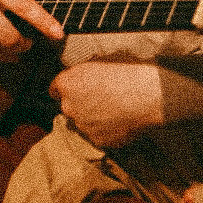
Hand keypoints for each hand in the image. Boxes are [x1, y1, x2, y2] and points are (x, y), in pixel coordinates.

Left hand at [49, 61, 164, 147]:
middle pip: (69, 107)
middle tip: (101, 98)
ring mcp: (82, 126)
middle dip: (81, 104)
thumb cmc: (127, 73)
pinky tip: (121, 120)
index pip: (55, 89)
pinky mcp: (98, 140)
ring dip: (93, 118)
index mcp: (66, 83)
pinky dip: (107, 130)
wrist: (147, 95)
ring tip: (115, 109)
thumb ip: (85, 73)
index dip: (68, 88)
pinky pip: (98, 135)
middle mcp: (69, 106)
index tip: (77, 88)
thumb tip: (85, 77)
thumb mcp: (101, 62)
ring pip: (84, 122)